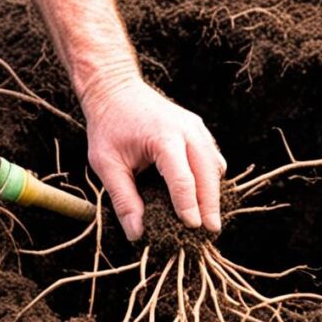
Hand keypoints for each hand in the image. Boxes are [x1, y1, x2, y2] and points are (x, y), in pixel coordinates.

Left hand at [83, 77, 225, 240]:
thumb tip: (137, 232)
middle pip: (207, 173)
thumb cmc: (108, 126)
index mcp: (164, 137)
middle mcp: (187, 130)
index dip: (188, 206)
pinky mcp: (198, 129)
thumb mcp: (106, 164)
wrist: (115, 89)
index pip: (182, 179)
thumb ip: (123, 198)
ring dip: (213, 192)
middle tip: (211, 231)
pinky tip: (202, 195)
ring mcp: (196, 127)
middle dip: (210, 204)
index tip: (193, 228)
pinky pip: (212, 157)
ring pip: (215, 165)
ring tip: (208, 218)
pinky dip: (210, 177)